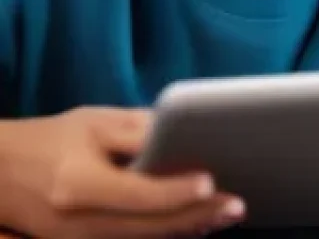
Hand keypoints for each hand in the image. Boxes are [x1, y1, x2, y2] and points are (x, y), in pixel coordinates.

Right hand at [0, 107, 244, 237]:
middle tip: (236, 205)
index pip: (137, 194)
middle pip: (147, 226)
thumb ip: (139, 131)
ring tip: (226, 215)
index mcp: (77, 185)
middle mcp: (77, 223)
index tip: (211, 181)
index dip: (175, 190)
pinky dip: (165, 234)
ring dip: (187, 229)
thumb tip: (186, 134)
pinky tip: (196, 224)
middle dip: (196, 216)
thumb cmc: (50, 139)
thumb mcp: (94, 123)